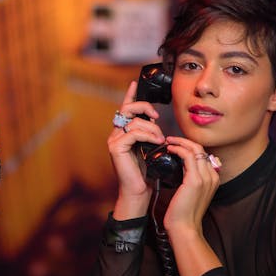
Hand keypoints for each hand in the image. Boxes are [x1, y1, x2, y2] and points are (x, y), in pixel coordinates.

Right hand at [108, 81, 165, 217]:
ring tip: (161, 139)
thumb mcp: (151, 149)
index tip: (135, 82)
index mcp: (124, 133)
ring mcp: (114, 141)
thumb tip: (159, 124)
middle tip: (157, 116)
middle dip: (144, 107)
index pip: (126, 109)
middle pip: (128, 109)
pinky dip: (148, 135)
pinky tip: (157, 142)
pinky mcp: (116, 148)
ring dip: (151, 128)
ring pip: (134, 121)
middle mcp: (116, 134)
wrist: (139, 192)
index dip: (130, 95)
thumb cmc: (147, 173)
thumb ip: (151, 135)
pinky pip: (133, 133)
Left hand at [163, 137, 220, 238]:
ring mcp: (205, 177)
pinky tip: (169, 149)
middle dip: (185, 141)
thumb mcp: (189, 193)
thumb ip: (189, 179)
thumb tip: (179, 166)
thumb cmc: (183, 213)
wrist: (184, 228)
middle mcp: (212, 176)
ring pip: (195, 149)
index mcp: (212, 179)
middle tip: (171, 139)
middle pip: (201, 149)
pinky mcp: (195, 180)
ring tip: (168, 141)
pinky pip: (188, 155)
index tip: (176, 145)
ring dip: (180, 142)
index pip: (203, 154)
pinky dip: (178, 149)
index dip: (189, 147)